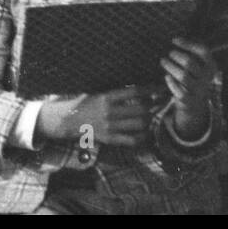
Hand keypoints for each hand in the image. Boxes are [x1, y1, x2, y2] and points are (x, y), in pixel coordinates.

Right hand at [36, 85, 162, 147]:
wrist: (67, 120)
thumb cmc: (83, 103)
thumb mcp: (96, 93)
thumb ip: (114, 93)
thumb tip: (137, 89)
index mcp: (105, 97)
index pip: (133, 92)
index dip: (150, 90)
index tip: (160, 88)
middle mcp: (109, 112)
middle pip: (141, 109)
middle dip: (154, 106)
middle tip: (160, 102)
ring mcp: (109, 126)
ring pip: (139, 124)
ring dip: (149, 120)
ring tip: (152, 115)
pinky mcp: (109, 138)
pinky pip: (132, 139)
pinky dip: (142, 136)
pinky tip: (145, 132)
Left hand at [162, 36, 216, 137]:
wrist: (197, 105)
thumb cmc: (194, 79)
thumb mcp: (198, 67)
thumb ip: (192, 55)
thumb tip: (175, 39)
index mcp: (211, 67)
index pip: (203, 51)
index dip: (188, 44)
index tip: (174, 40)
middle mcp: (207, 78)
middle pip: (190, 62)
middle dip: (176, 55)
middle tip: (169, 53)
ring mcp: (199, 90)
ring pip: (183, 76)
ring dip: (170, 66)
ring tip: (163, 61)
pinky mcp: (190, 100)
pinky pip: (179, 91)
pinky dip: (171, 83)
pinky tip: (167, 77)